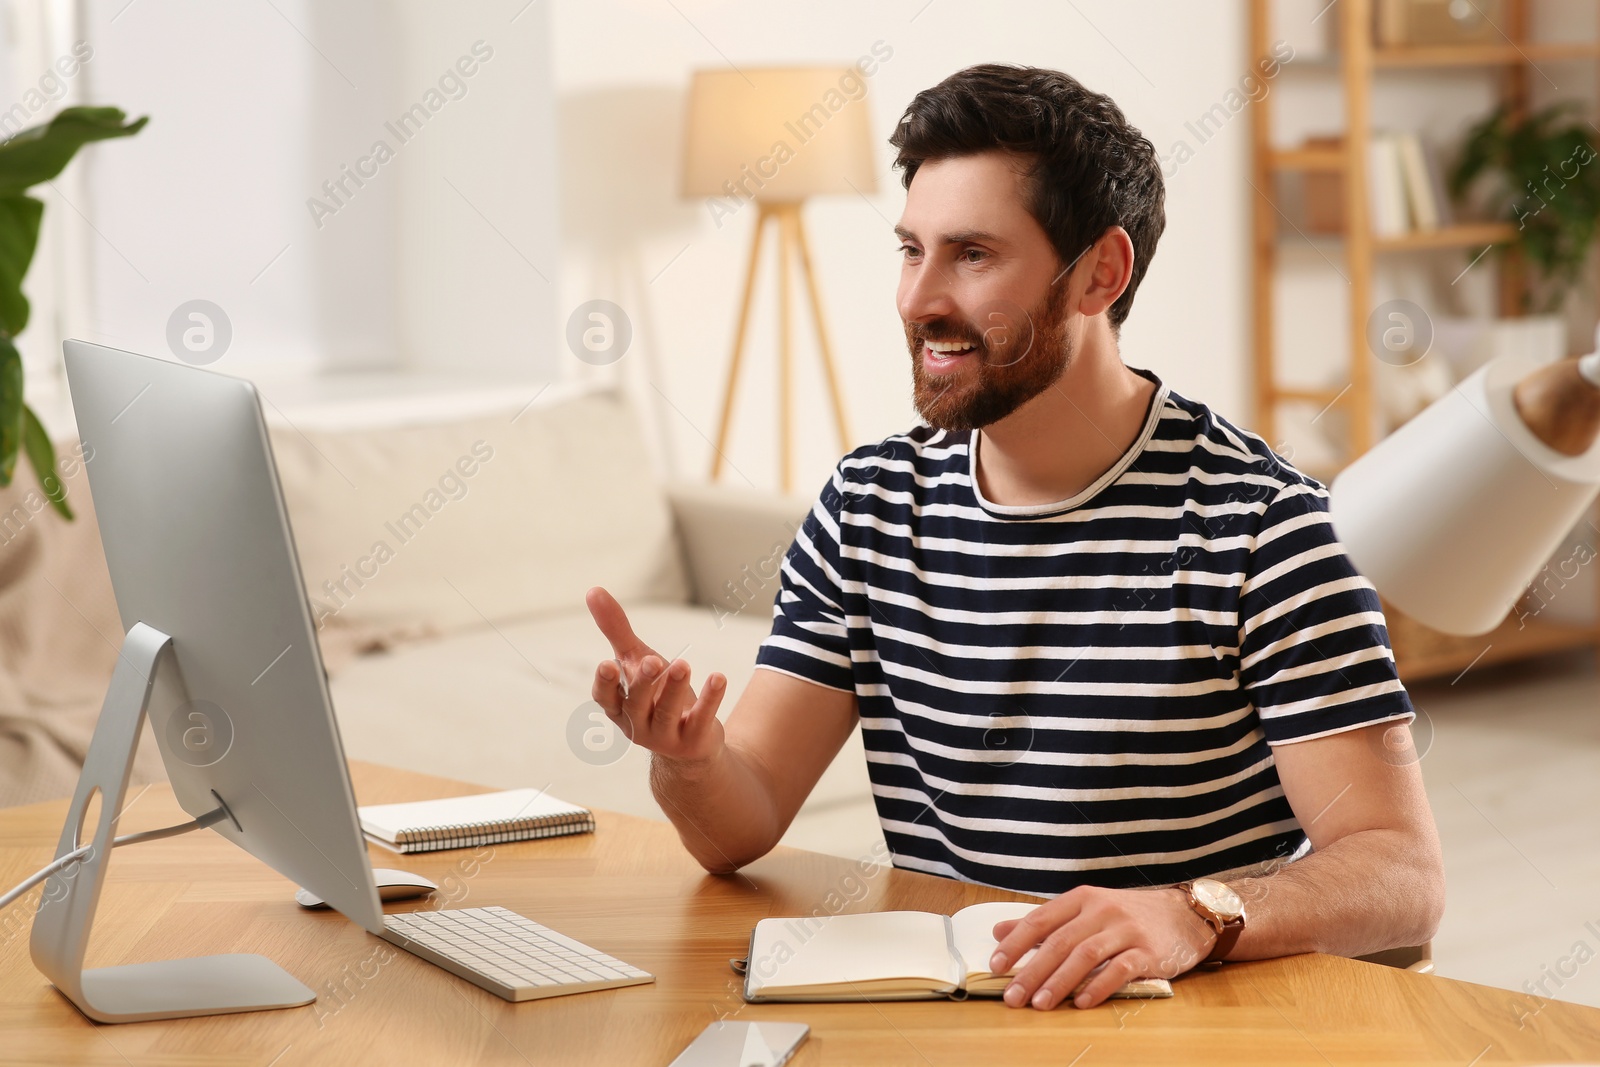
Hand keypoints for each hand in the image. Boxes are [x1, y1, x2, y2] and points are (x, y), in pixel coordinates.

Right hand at [586, 586, 726, 763]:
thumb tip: (592, 589)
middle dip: (643, 682)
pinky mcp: (694, 740)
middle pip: (636, 704)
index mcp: (619, 707)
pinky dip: (710, 699)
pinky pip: (701, 719)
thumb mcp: (636, 660)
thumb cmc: (655, 694)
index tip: (607, 664)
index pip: (605, 698)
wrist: (689, 743)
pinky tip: (718, 677)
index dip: (604, 684)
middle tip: (652, 661)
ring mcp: (665, 736)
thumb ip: (615, 629)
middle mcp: (637, 724)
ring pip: (667, 712)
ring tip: (683, 664)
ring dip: (674, 688)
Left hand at [987, 885, 1217, 1009]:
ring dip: (1060, 982)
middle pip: (1060, 942)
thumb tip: (999, 930)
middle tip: (1012, 997)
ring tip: (1040, 1004)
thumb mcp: (1085, 910)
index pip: (1040, 920)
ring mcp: (1126, 930)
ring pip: (1086, 955)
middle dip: (1032, 971)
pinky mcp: (1148, 952)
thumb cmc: (1128, 915)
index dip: (1016, 943)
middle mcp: (1102, 910)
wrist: (1185, 915)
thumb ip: (1044, 922)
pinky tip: (1081, 1003)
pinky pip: (1120, 970)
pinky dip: (1098, 986)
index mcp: (1082, 899)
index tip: (995, 965)